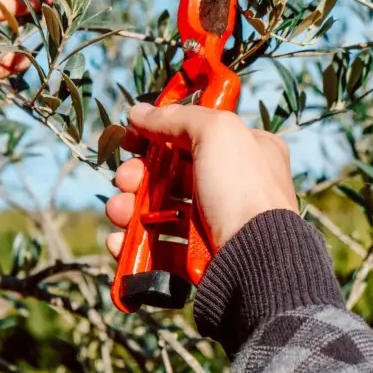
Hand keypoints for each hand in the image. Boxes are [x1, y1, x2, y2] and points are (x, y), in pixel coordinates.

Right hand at [104, 104, 297, 258]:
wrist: (254, 260)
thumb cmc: (242, 189)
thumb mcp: (216, 133)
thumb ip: (177, 118)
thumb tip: (140, 112)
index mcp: (248, 150)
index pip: (197, 133)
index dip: (160, 132)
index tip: (131, 137)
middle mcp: (234, 186)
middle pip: (172, 173)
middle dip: (138, 175)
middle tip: (124, 179)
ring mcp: (216, 223)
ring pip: (160, 210)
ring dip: (130, 208)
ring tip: (118, 212)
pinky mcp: (200, 257)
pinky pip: (160, 247)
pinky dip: (136, 244)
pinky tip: (121, 241)